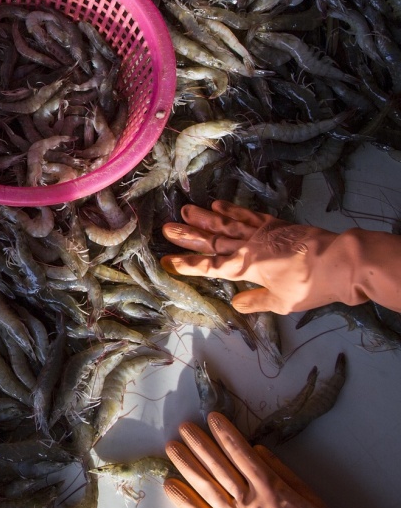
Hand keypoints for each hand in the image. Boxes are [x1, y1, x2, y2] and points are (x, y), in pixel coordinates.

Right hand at [160, 200, 400, 313]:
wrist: (339, 261)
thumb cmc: (309, 285)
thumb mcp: (281, 302)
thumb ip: (257, 301)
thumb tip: (236, 304)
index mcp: (244, 267)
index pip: (209, 267)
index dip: (187, 264)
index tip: (167, 260)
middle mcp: (247, 246)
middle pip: (212, 240)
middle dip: (188, 236)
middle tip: (166, 227)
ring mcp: (261, 232)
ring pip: (226, 223)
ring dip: (205, 217)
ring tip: (186, 209)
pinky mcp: (275, 224)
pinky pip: (248, 215)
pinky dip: (232, 209)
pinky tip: (219, 204)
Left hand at [164, 412, 339, 507]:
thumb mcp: (312, 500)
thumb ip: (284, 474)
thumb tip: (258, 450)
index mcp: (271, 489)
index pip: (242, 454)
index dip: (225, 434)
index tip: (213, 418)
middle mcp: (249, 501)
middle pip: (219, 466)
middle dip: (200, 444)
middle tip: (184, 428)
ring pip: (206, 486)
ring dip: (187, 464)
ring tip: (173, 447)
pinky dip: (183, 500)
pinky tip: (170, 484)